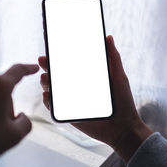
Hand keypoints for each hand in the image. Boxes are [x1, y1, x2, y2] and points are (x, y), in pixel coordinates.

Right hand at [38, 36, 152, 162]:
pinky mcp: (68, 114)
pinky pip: (53, 107)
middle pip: (56, 75)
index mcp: (86, 77)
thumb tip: (109, 37)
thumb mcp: (119, 77)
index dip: (58, 57)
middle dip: (47, 67)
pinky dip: (48, 101)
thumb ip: (113, 58)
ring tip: (46, 79)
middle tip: (43, 61)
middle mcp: (76, 87)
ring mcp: (71, 101)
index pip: (68, 64)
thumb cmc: (123, 102)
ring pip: (52, 89)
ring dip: (46, 83)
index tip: (51, 50)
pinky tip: (48, 95)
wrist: (123, 129)